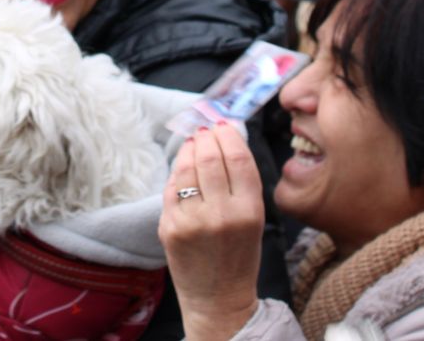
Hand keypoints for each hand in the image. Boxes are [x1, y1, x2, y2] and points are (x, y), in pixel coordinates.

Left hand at [158, 124, 262, 340]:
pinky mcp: (169, 227)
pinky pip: (171, 188)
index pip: (238, 158)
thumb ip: (242, 181)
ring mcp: (192, 221)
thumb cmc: (239, 254)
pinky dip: (176, 172)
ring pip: (187, 168)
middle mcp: (221, 214)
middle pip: (210, 157)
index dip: (228, 135)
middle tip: (205, 130)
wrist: (218, 298)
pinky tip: (182, 168)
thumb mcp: (253, 218)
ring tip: (193, 142)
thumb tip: (226, 136)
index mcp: (249, 210)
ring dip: (189, 149)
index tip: (223, 125)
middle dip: (206, 136)